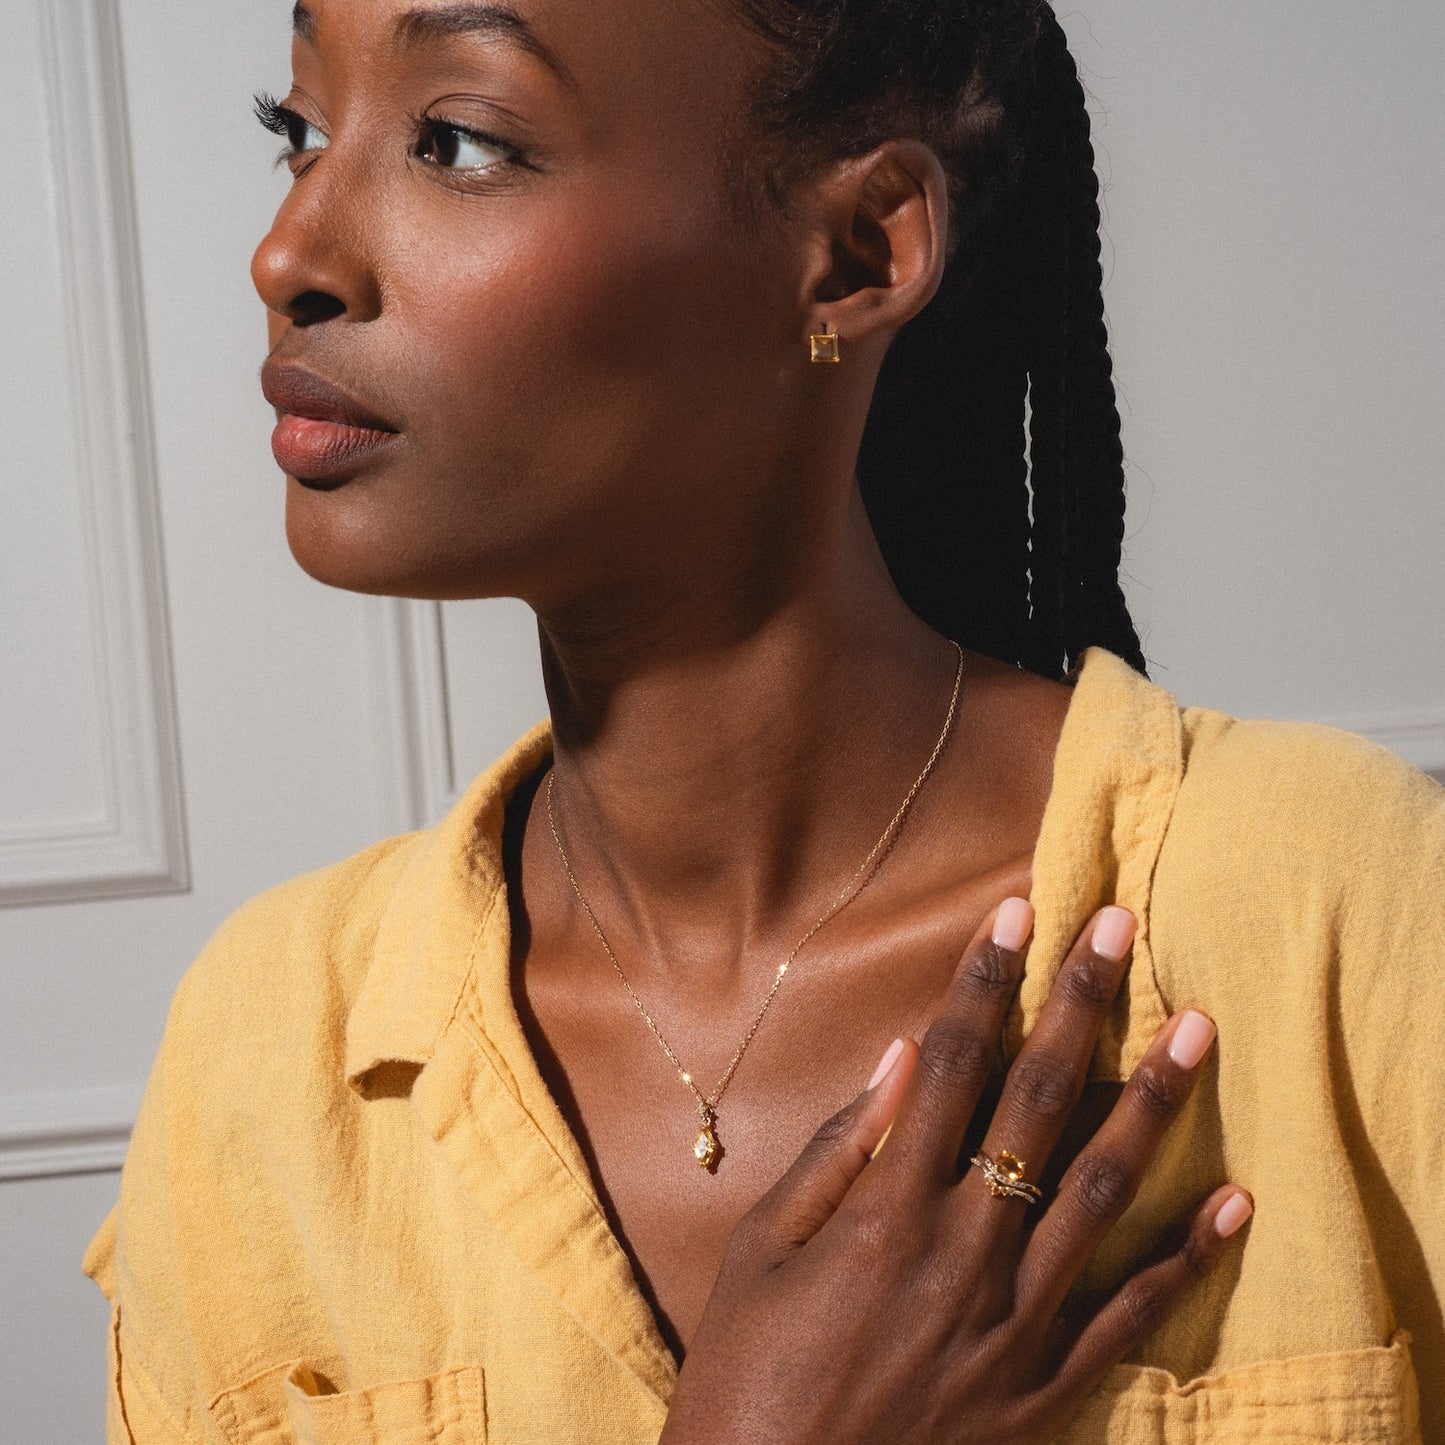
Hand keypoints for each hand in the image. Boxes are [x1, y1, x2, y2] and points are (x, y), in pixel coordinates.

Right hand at [660, 900, 1249, 1444]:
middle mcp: (962, 1252)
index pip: (953, 1063)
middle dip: (1081, 1003)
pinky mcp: (1045, 1388)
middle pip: (1038, 1102)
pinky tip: (1233, 1201)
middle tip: (1121, 925)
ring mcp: (1013, 1322)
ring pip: (1102, 1189)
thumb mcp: (759, 1252)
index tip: (1017, 909)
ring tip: (1198, 1030)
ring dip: (1154, 1102)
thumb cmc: (749, 1373)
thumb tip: (900, 1056)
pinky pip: (1129, 1313)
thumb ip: (836, 1152)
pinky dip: (1187, 1257)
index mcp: (885, 1211)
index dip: (987, 979)